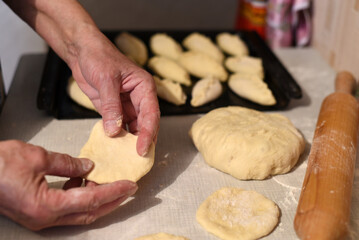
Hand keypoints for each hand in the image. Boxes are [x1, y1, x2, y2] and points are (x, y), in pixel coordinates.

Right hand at [0, 140, 137, 229]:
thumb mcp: (37, 157)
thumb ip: (67, 163)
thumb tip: (87, 166)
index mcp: (46, 206)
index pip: (91, 200)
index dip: (113, 191)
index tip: (130, 185)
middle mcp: (44, 218)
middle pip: (89, 213)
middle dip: (112, 201)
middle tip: (128, 189)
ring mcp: (39, 217)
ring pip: (78, 213)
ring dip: (96, 199)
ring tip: (109, 182)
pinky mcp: (36, 212)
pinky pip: (65, 208)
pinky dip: (79, 196)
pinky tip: (84, 180)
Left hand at [69, 29, 159, 155]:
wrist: (82, 52)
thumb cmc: (98, 57)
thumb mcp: (106, 80)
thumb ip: (111, 106)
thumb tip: (114, 131)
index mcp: (144, 87)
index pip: (151, 114)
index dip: (148, 133)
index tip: (142, 149)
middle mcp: (139, 98)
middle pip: (146, 124)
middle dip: (143, 141)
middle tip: (139, 159)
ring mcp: (127, 105)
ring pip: (134, 127)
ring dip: (130, 141)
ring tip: (127, 158)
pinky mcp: (114, 110)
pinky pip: (119, 126)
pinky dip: (117, 137)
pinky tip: (114, 148)